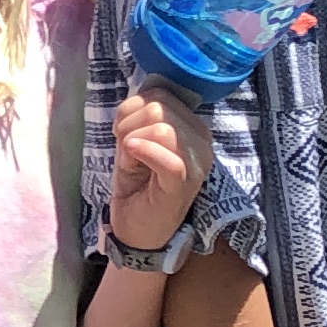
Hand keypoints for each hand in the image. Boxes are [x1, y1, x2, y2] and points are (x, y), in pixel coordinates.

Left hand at [107, 83, 197, 256]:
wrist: (137, 233)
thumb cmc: (137, 185)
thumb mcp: (134, 141)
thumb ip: (139, 116)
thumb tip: (139, 95)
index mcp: (192, 127)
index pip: (162, 93)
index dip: (133, 107)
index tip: (125, 131)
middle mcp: (201, 141)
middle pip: (159, 107)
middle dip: (129, 123)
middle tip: (126, 148)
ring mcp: (197, 162)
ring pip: (161, 126)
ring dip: (132, 139)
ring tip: (130, 160)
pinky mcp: (184, 182)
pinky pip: (169, 157)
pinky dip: (145, 152)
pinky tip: (132, 157)